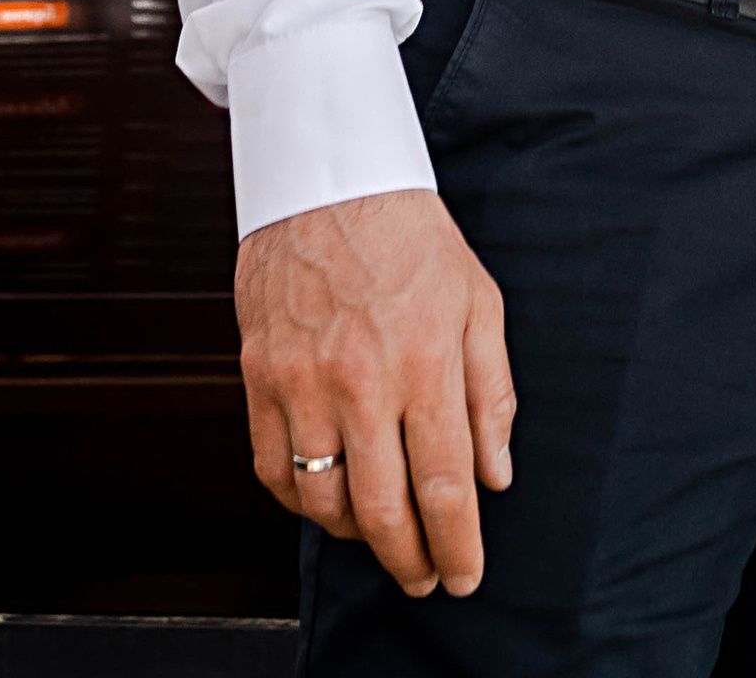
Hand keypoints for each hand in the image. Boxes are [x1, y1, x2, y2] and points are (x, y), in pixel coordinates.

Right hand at [236, 188, 513, 598]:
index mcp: (426, 360)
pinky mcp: (260, 375)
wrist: (331, 178)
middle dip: (409, 560)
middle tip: (425, 577)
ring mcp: (303, 381)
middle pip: (384, 510)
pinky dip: (300, 503)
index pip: (445, 484)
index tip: (464, 575)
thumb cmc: (412, 237)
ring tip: (383, 535)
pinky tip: (327, 500)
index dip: (457, 544)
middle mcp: (362, 380)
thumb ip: (491, 391)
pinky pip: (273, 471)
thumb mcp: (479, 300)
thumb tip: (495, 474)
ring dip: (356, 536)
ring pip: (324, 502)